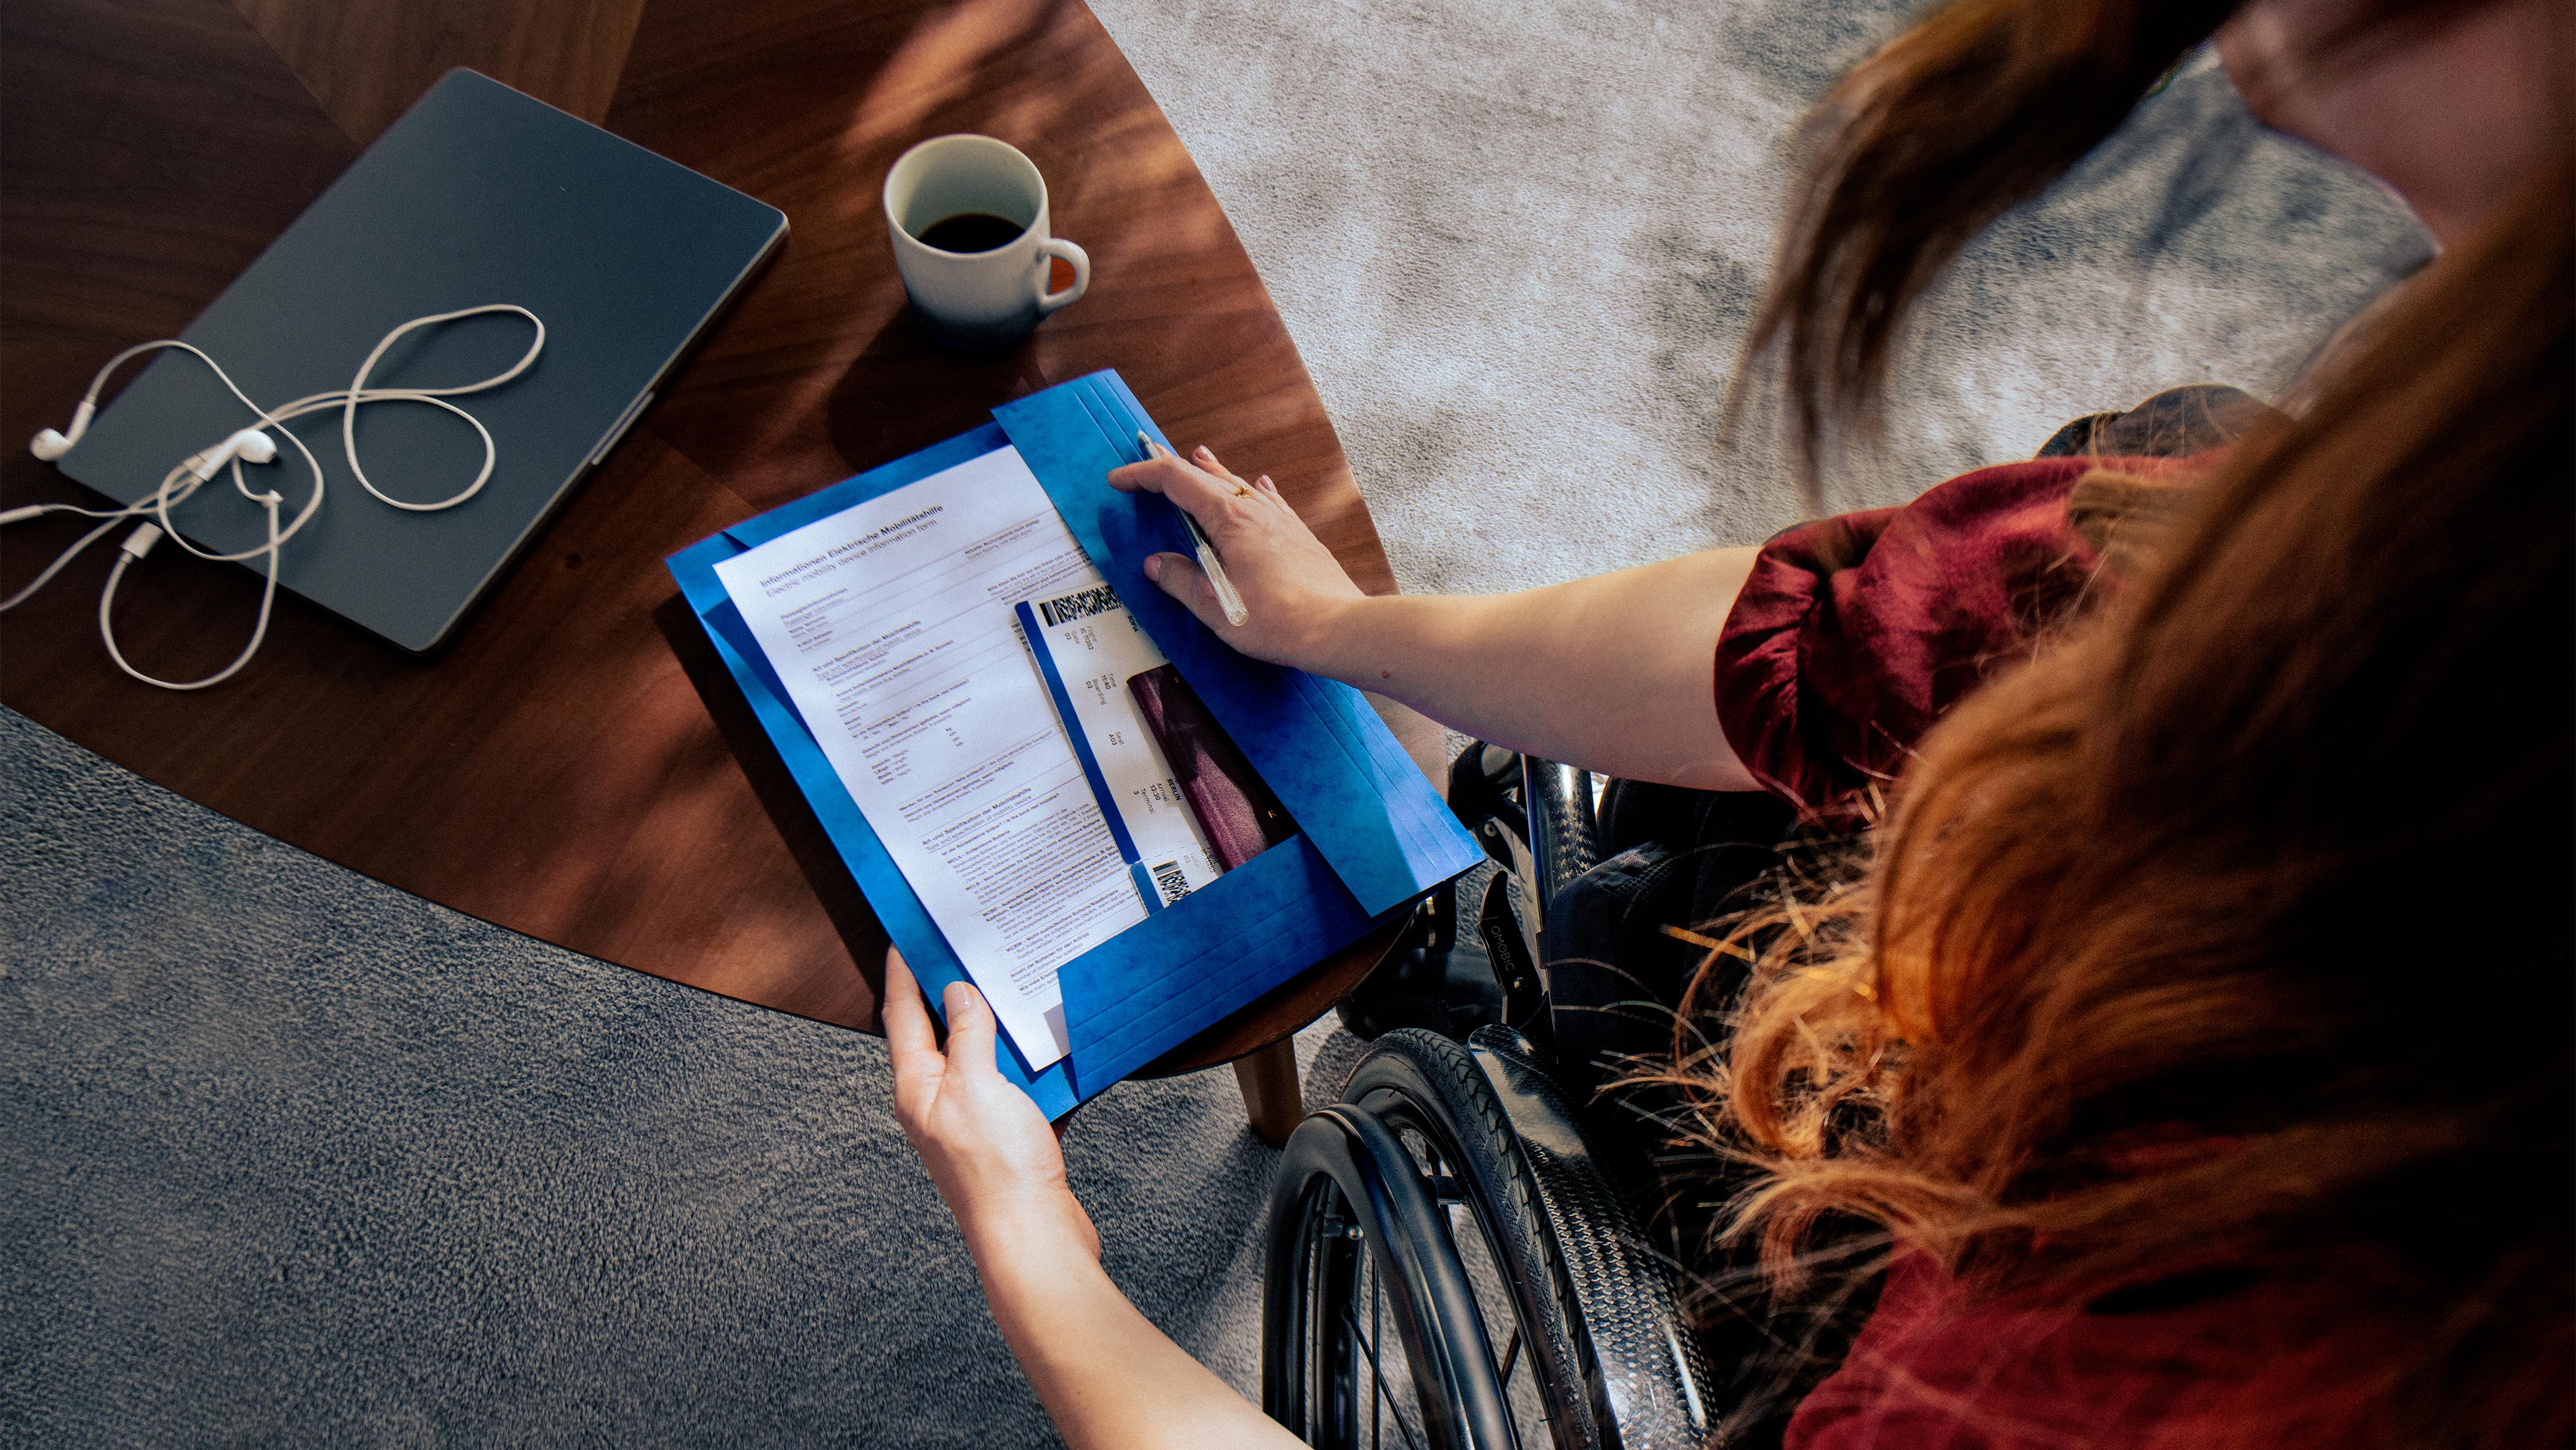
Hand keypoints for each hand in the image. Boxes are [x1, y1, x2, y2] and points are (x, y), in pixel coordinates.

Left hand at [882, 947, 1099, 1265]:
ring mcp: (974, 1121)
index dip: (903, 972)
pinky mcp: (1009, 1137)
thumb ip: (967, 1035)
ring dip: (999, 1025)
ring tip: (1014, 984)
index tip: (906, 936)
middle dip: (950, 991)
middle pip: (939, 1034)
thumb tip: (958, 993)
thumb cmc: (997, 1171)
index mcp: (917, 1088)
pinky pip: (1019, 1086)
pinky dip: (1035, 1064)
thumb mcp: (976, 1085)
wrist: (1034, 1238)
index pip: (901, 1015)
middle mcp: (939, 1103)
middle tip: (963, 948)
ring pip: (984, 1058)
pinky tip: (1057, 1046)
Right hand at [1106, 444, 1367, 671]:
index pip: (1177, 481)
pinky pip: (1271, 502)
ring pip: (1240, 485)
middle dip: (1174, 468)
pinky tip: (1260, 485)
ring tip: (1198, 457)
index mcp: (1230, 519)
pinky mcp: (1298, 537)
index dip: (1144, 475)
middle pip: (1207, 476)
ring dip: (1213, 473)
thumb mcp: (1215, 606)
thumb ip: (1181, 581)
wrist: (1336, 628)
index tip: (1120, 480)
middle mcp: (1257, 511)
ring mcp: (1281, 521)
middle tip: (1150, 459)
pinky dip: (1255, 491)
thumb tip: (1157, 565)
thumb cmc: (1278, 620)